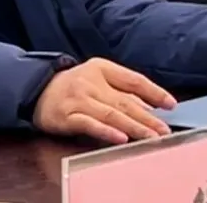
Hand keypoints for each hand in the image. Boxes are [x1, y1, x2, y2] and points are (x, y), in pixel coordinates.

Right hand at [32, 58, 177, 144]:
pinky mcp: (66, 116)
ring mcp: (78, 99)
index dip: (154, 92)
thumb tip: (149, 106)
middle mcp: (91, 82)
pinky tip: (120, 138)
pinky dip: (106, 132)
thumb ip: (120, 90)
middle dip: (148, 118)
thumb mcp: (97, 78)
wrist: (35, 90)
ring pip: (111, 115)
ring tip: (151, 136)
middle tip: (164, 130)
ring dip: (134, 127)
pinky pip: (90, 125)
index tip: (171, 104)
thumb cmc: (73, 86)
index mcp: (101, 68)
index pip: (134, 80)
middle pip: (125, 101)